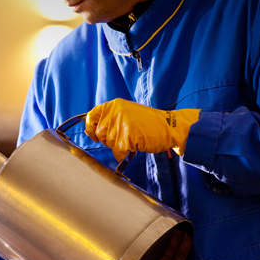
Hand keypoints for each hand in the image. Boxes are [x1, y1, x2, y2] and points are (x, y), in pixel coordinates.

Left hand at [85, 98, 199, 161]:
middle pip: (100, 134)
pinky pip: (117, 152)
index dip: (90, 128)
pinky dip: (123, 154)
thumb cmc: (148, 122)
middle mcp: (115, 112)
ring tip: (132, 138)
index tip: (94, 134)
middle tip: (124, 136)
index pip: (91, 116)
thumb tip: (93, 129)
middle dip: (108, 139)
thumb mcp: (126, 112)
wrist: (169, 127)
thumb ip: (111, 118)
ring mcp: (120, 124)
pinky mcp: (127, 137)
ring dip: (119, 146)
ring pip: (109, 144)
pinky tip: (133, 147)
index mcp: (114, 105)